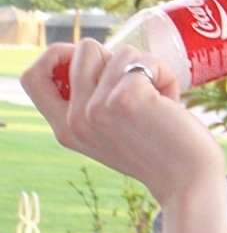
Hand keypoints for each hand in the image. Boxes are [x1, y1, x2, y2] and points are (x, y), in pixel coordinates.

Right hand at [21, 39, 226, 206]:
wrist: (187, 181)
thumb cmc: (159, 151)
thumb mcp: (110, 132)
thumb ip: (93, 104)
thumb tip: (94, 53)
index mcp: (65, 129)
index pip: (33, 77)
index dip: (56, 55)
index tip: (91, 59)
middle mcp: (74, 119)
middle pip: (83, 50)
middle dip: (117, 57)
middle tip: (139, 85)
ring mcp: (96, 108)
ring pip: (120, 51)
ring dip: (148, 68)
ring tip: (159, 101)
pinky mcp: (124, 98)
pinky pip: (146, 60)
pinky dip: (165, 74)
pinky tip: (171, 104)